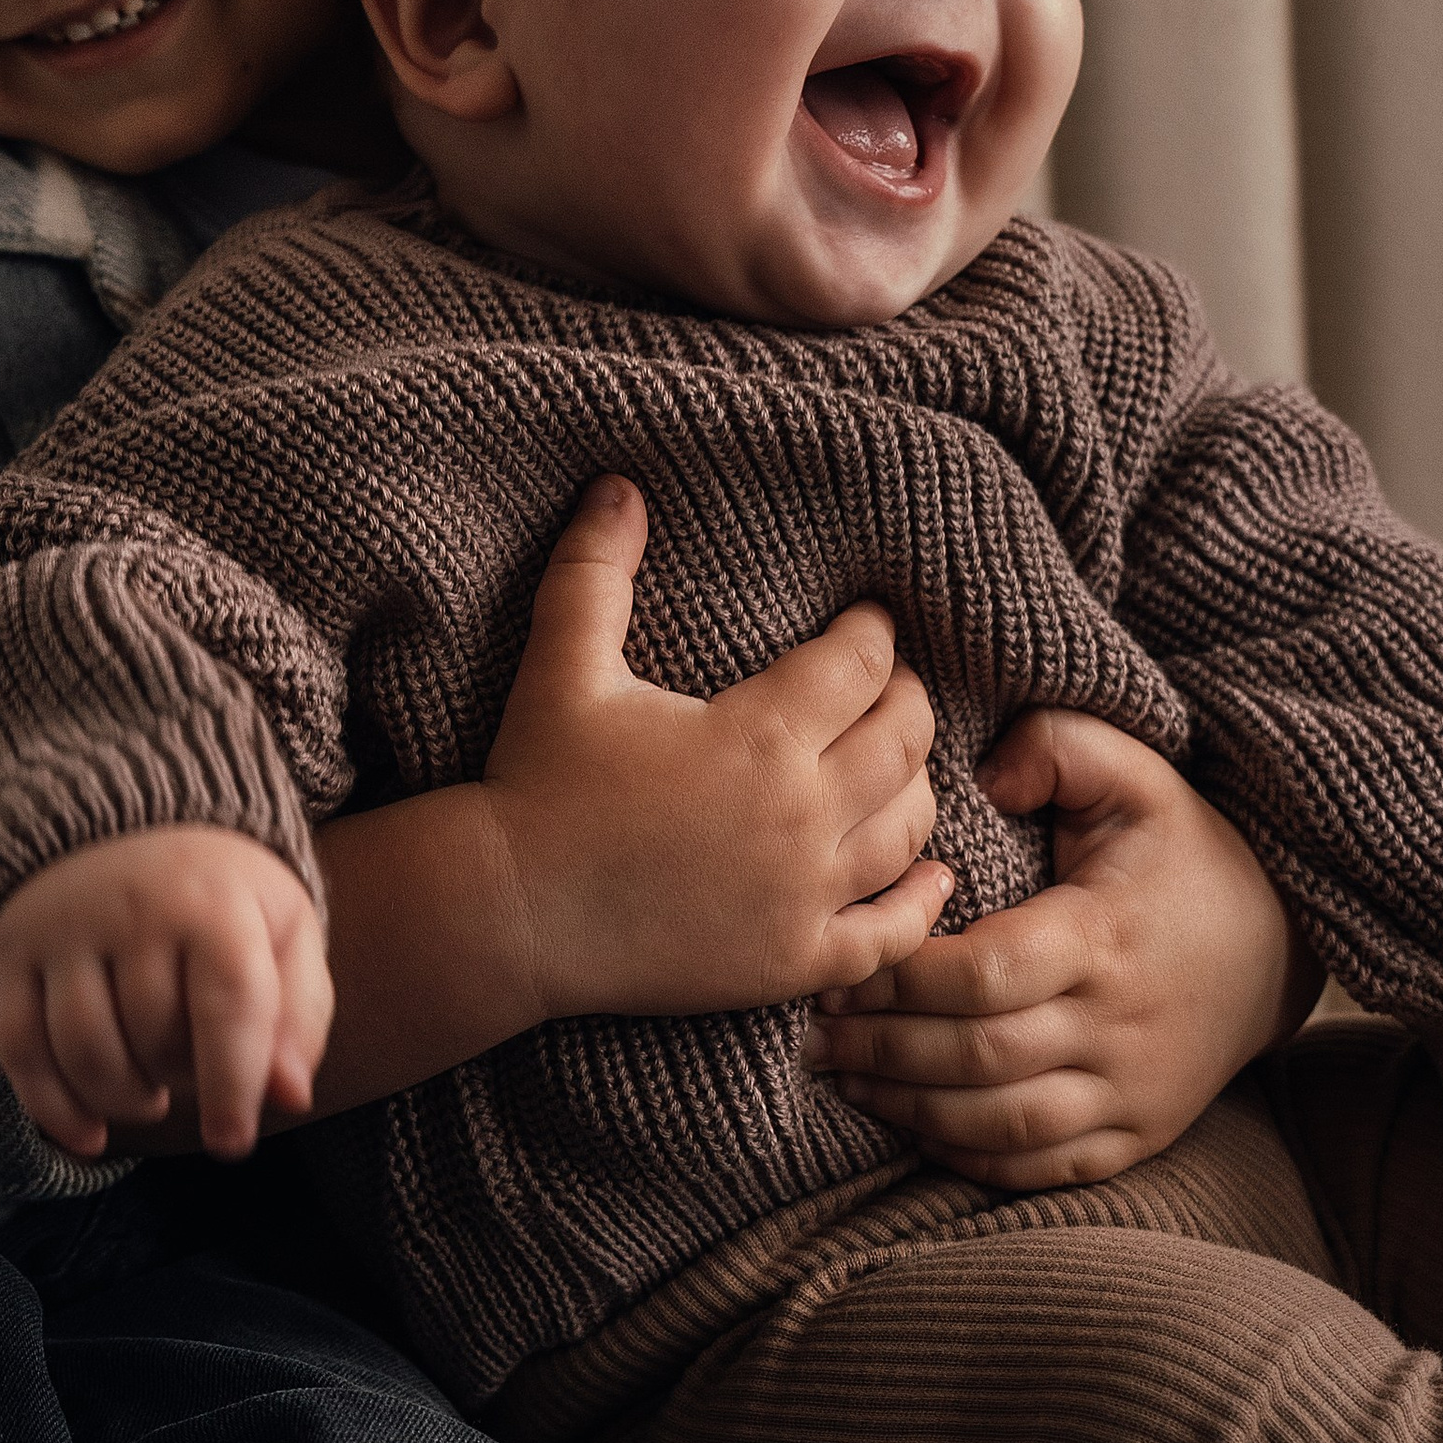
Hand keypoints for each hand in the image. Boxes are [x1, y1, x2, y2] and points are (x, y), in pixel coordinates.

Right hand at [0, 829, 331, 1162]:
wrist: (124, 817)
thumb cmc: (220, 894)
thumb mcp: (284, 932)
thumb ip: (299, 1015)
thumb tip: (289, 1097)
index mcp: (214, 901)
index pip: (227, 1008)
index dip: (231, 1086)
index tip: (232, 1142)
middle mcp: (132, 908)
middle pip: (154, 1040)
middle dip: (181, 1080)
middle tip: (193, 1066)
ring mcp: (64, 927)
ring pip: (87, 1054)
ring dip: (123, 1099)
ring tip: (151, 1091)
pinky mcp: (12, 951)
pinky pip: (19, 1051)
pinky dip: (52, 1108)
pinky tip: (88, 1133)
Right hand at [476, 474, 950, 1026]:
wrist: (509, 912)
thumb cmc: (535, 781)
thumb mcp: (563, 664)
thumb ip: (595, 569)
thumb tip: (619, 483)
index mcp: (758, 736)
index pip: (863, 663)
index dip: (873, 631)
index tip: (866, 620)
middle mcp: (801, 816)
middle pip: (903, 739)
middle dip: (906, 699)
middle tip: (886, 683)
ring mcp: (803, 896)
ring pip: (910, 828)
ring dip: (915, 785)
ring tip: (894, 761)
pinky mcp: (793, 959)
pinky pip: (889, 935)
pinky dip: (922, 903)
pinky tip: (934, 875)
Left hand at [806, 707, 1312, 1187]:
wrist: (1279, 944)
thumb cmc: (1183, 852)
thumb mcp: (1136, 773)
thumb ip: (1057, 745)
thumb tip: (982, 775)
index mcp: (1104, 938)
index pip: (983, 976)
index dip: (900, 977)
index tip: (842, 964)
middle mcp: (1119, 1028)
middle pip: (976, 1057)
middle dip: (881, 1048)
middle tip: (812, 1029)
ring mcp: (1131, 1094)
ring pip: (999, 1125)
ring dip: (907, 1108)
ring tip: (839, 1075)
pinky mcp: (1135, 1136)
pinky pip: (1036, 1167)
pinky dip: (963, 1156)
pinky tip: (906, 1121)